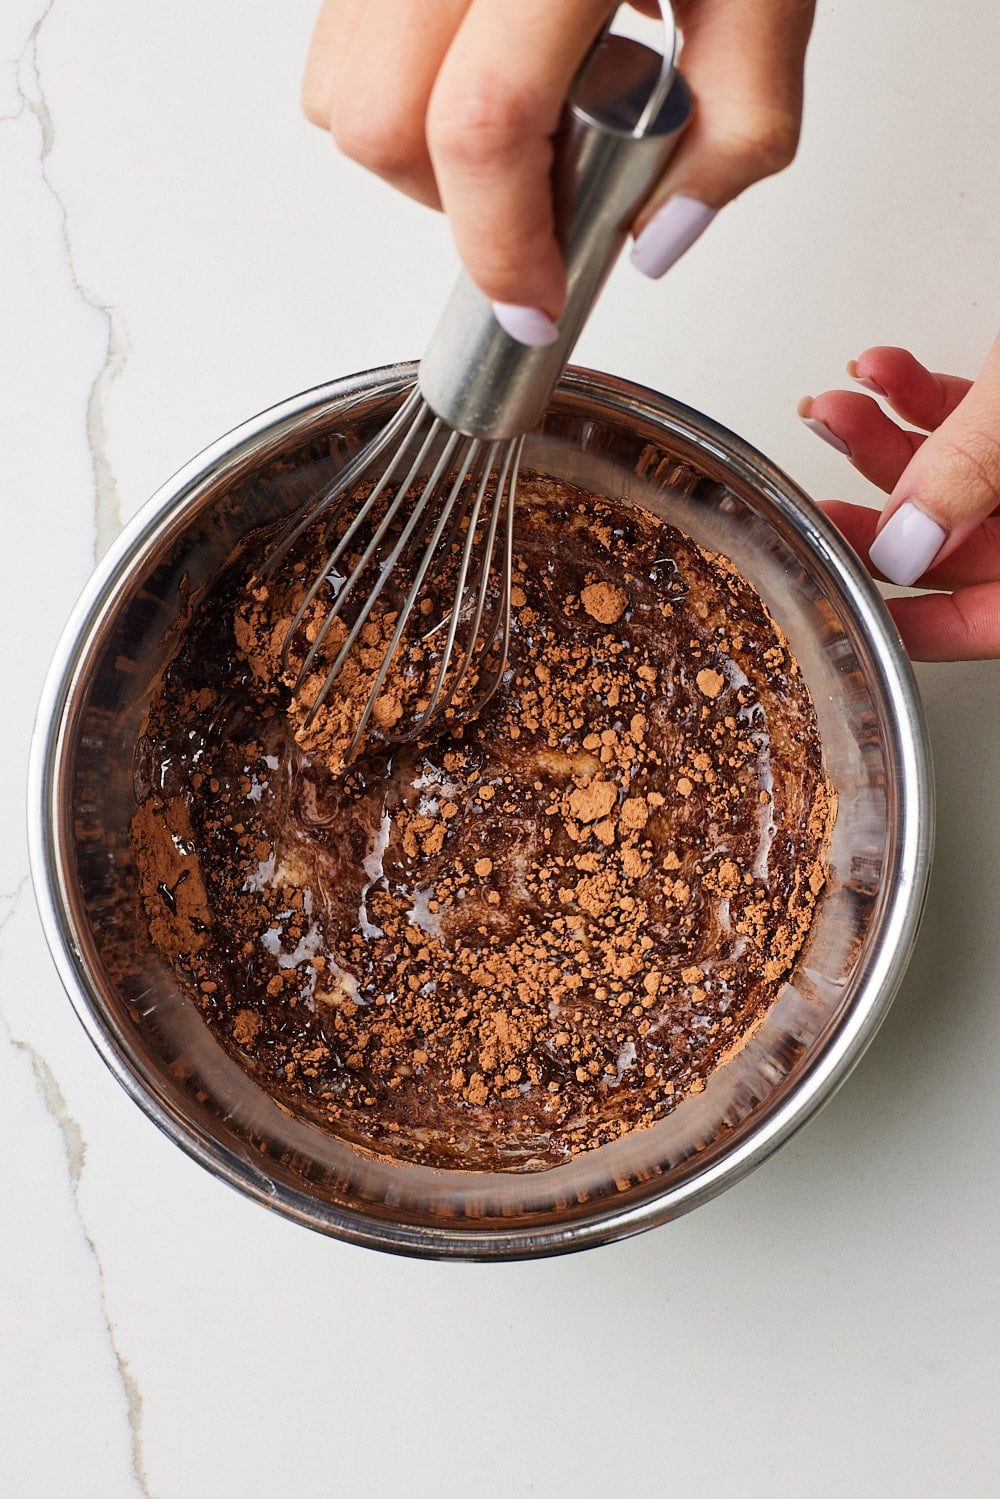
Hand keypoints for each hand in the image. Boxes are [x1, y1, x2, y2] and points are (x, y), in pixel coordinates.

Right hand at [302, 1, 814, 342]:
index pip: (482, 127)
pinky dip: (397, 92)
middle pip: (376, 124)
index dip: (501, 248)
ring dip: (415, 154)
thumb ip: (739, 121)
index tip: (537, 304)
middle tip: (535, 202)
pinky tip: (481, 70)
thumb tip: (655, 240)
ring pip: (337, 87)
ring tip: (512, 125)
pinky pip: (339, 38)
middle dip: (450, 207)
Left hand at [799, 339, 999, 660]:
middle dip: (881, 518)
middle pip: (963, 547)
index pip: (989, 622)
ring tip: (836, 412)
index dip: (916, 630)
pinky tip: (880, 373)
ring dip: (885, 443)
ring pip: (958, 479)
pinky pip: (973, 422)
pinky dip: (920, 398)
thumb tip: (905, 537)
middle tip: (820, 506)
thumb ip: (972, 466)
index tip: (845, 612)